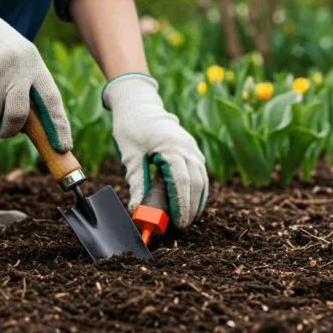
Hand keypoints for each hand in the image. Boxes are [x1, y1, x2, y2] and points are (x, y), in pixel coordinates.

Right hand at [0, 0, 70, 148]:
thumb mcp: (16, 56)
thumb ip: (24, 84)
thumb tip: (28, 124)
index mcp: (32, 63)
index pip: (51, 100)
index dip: (58, 126)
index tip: (63, 146)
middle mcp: (16, 68)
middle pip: (18, 115)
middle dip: (10, 130)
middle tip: (1, 133)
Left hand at [102, 73, 207, 228]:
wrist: (139, 106)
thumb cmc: (131, 129)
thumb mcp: (130, 156)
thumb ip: (137, 182)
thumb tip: (137, 210)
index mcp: (171, 148)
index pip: (182, 182)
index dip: (182, 205)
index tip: (177, 223)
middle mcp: (187, 148)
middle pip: (196, 182)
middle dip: (191, 206)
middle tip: (182, 226)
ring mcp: (192, 147)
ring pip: (202, 179)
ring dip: (197, 200)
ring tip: (188, 218)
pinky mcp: (192, 149)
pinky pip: (200, 172)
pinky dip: (198, 189)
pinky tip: (192, 202)